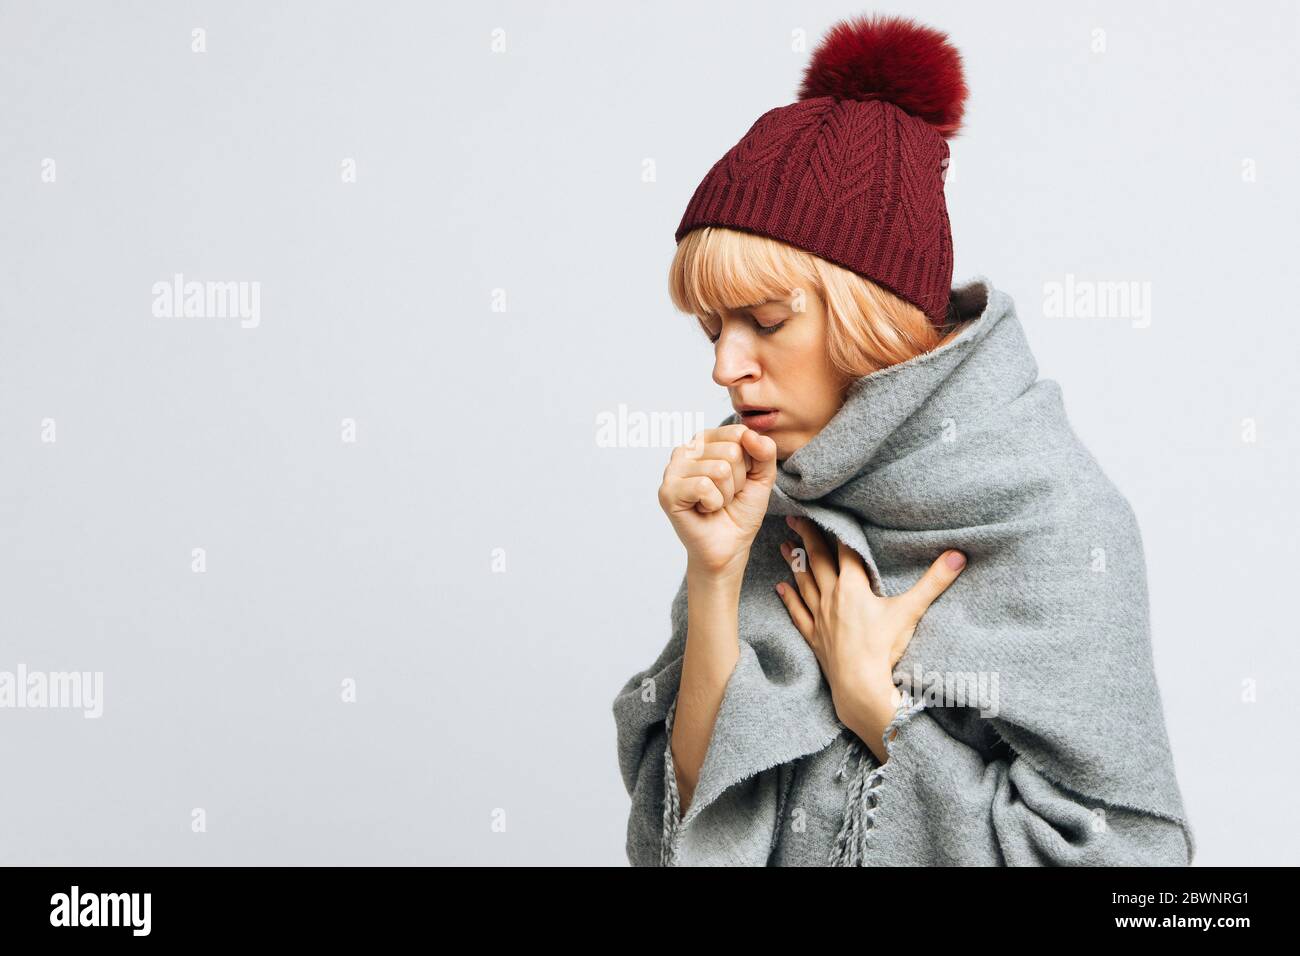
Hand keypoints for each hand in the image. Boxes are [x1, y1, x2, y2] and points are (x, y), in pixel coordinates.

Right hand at [659, 424, 778, 576]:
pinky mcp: (667, 491)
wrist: (729, 547)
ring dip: (726, 495)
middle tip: (725, 496)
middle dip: (738, 481)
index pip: (739, 433)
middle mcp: (686, 450)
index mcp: (705, 441)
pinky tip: (703, 510)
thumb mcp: (762, 477)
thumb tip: (749, 433)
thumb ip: (764, 451)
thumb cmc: (740, 511)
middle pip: (731, 451)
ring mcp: (673, 469)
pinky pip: (704, 486)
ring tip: (715, 504)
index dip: (749, 462)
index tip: (739, 480)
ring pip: (719, 469)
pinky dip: (713, 504)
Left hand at [775, 515, 966, 724]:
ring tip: (784, 547)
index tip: (824, 512)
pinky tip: (781, 588)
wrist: (860, 685)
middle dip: (806, 538)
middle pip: (817, 561)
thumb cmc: (884, 648)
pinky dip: (789, 599)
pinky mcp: (814, 637)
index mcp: (853, 587)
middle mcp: (832, 597)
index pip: (844, 551)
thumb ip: (934, 582)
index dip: (835, 530)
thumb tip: (958, 556)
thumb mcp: (911, 611)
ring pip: (804, 584)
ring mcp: (820, 617)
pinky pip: (798, 614)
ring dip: (794, 564)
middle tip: (793, 520)